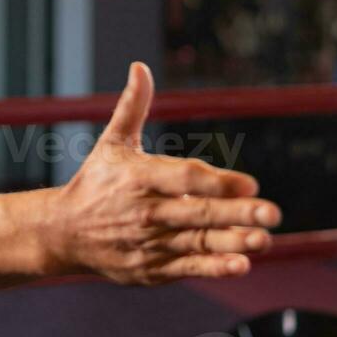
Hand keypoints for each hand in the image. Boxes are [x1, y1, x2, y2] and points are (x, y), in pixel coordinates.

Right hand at [42, 63, 279, 284]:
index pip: (184, 179)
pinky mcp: (152, 269)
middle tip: (273, 213)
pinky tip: (241, 265)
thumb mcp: (112, 142)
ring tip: (264, 240)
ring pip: (198, 243)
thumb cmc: (96, 181)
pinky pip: (188, 268)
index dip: (217, 182)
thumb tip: (140, 67)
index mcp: (139, 178)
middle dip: (237, 214)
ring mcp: (150, 244)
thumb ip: (132, 107)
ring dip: (233, 243)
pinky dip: (214, 268)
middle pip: (197, 213)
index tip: (250, 184)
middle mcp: (146, 212)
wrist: (64, 233)